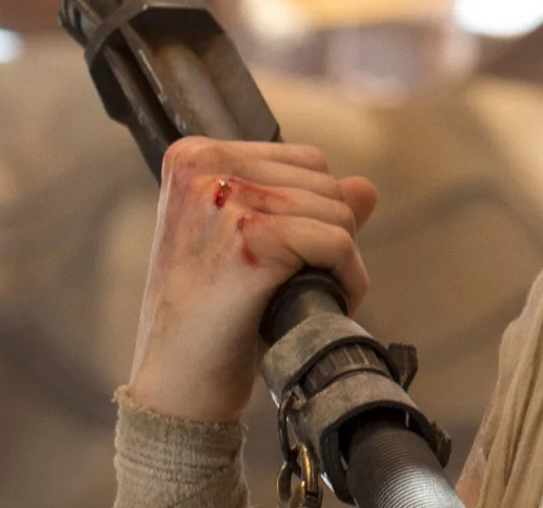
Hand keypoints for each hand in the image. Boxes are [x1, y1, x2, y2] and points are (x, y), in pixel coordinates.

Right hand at [123, 136, 378, 424]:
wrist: (175, 384)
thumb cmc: (210, 315)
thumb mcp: (249, 245)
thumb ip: (304, 207)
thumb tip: (367, 187)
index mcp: (195, 156)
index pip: (302, 160)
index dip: (316, 212)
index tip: (297, 256)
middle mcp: (204, 167)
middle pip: (323, 181)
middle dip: (330, 234)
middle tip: (305, 282)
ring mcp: (225, 198)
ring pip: (337, 210)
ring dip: (342, 260)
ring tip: (311, 295)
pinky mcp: (251, 235)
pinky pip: (337, 242)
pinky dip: (348, 278)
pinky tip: (329, 303)